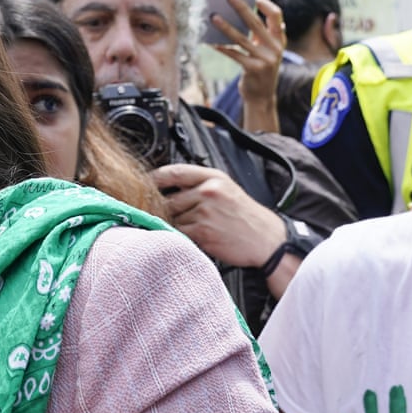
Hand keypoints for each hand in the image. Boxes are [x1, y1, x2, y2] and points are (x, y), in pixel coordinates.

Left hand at [149, 164, 284, 268]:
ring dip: (171, 224)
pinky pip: (178, 232)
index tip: (144, 184)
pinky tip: (187, 237)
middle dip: (163, 208)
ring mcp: (204, 213)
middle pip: (168, 198)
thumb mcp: (227, 188)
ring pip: (172, 217)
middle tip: (163, 214)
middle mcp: (208, 192)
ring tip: (184, 228)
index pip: (174, 172)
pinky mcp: (202, 232)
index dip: (154, 178)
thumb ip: (199, 184)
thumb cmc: (246, 216)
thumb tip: (167, 186)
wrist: (267, 241)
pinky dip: (177, 236)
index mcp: (213, 177)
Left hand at [210, 0, 285, 131]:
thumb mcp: (267, 50)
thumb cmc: (261, 68)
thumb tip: (250, 12)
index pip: (277, 16)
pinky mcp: (253, 69)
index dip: (266, 5)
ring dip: (225, 26)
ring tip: (213, 16)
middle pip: (256, 23)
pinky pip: (234, 54)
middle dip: (241, 7)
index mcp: (280, 40)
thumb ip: (262, 34)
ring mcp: (265, 59)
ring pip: (241, 38)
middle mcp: (275, 48)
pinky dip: (222, 47)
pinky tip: (211, 41)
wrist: (262, 96)